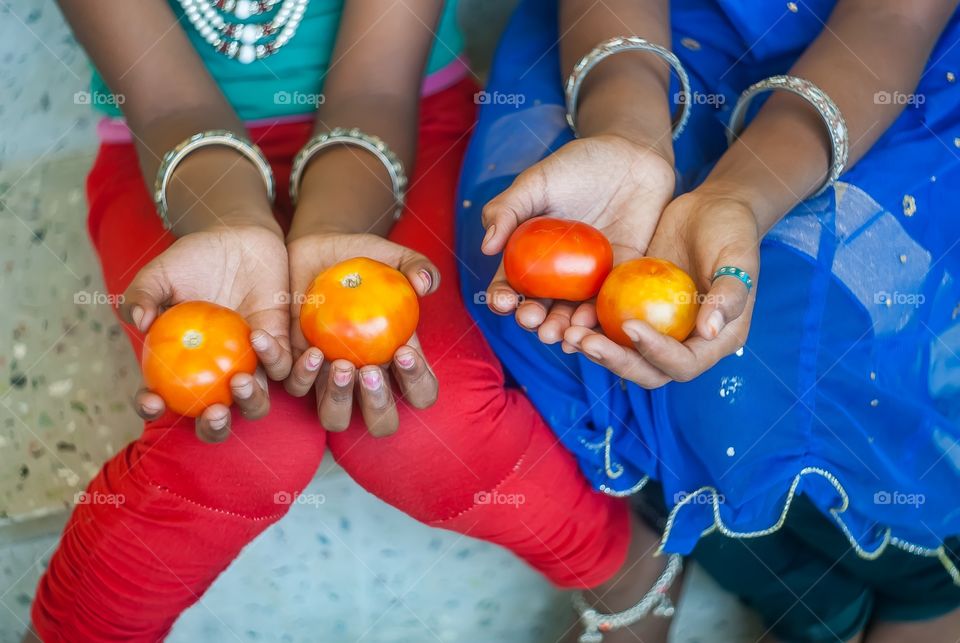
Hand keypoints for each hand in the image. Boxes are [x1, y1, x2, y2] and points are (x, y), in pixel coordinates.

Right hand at [120, 222, 291, 441]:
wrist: (240, 238)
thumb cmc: (195, 259)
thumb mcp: (160, 272)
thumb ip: (142, 294)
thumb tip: (138, 321)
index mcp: (180, 365)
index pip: (161, 400)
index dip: (153, 408)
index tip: (153, 401)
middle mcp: (215, 374)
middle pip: (215, 420)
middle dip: (214, 428)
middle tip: (214, 412)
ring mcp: (249, 364)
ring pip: (256, 404)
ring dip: (251, 402)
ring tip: (241, 380)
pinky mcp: (280, 347)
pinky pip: (285, 367)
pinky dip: (278, 361)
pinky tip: (261, 335)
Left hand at [284, 231, 440, 436]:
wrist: (315, 250)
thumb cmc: (361, 259)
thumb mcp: (391, 257)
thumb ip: (416, 266)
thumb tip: (426, 284)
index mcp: (397, 359)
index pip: (421, 392)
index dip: (418, 384)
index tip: (404, 352)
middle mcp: (365, 377)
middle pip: (381, 422)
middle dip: (377, 404)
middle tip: (367, 369)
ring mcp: (329, 377)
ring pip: (334, 417)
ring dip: (337, 399)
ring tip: (336, 364)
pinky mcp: (296, 367)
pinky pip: (294, 386)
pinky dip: (299, 374)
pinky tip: (307, 349)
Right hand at [481, 135, 674, 343]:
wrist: (630, 154)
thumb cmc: (577, 165)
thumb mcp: (536, 181)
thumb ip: (508, 209)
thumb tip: (487, 248)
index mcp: (531, 254)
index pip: (511, 284)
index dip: (503, 297)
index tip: (502, 302)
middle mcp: (558, 272)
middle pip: (541, 306)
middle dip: (533, 320)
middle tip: (531, 321)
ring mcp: (589, 276)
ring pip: (572, 312)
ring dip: (562, 328)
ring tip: (556, 336)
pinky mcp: (621, 274)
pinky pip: (608, 302)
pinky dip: (597, 319)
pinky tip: (588, 327)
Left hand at [564, 189, 760, 386]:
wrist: (710, 210)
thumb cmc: (732, 230)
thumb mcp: (738, 256)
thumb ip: (730, 294)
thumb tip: (710, 331)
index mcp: (716, 340)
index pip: (684, 364)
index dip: (657, 353)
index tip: (631, 326)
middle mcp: (686, 344)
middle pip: (648, 370)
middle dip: (615, 362)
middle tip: (585, 342)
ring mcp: (659, 331)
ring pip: (625, 356)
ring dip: (596, 351)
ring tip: (568, 334)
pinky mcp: (637, 312)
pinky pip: (611, 329)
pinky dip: (591, 328)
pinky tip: (565, 319)